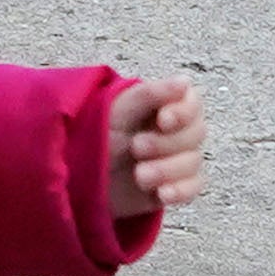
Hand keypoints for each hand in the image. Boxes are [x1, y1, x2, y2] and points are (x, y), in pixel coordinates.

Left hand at [105, 75, 209, 224]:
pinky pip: (192, 188)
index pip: (193, 103)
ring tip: (140, 176)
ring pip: (193, 162)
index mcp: (164, 104)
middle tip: (137, 147)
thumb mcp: (117, 108)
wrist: (79, 172)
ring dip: (168, 169)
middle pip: (195, 134)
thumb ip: (150, 93)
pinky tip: (162, 193)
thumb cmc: (96, 133)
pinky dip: (180, 191)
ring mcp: (177, 158)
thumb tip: (185, 82)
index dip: (184, 112)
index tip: (163, 120)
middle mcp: (176, 130)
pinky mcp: (174, 185)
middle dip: (167, 143)